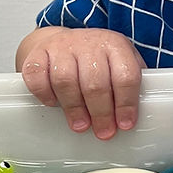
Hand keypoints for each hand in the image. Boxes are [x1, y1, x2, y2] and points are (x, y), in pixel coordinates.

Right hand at [18, 27, 144, 139]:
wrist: (63, 41)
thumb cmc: (96, 59)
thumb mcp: (120, 64)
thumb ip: (129, 86)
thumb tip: (135, 117)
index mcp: (115, 45)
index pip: (125, 75)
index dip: (126, 103)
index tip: (125, 124)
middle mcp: (89, 43)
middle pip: (95, 82)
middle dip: (101, 112)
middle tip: (104, 132)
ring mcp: (61, 46)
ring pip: (66, 80)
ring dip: (74, 108)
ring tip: (81, 125)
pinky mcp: (38, 54)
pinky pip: (37, 77)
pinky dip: (44, 94)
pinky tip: (53, 104)